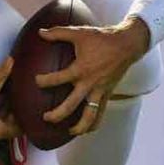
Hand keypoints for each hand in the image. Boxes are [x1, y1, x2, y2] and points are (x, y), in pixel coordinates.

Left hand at [35, 18, 149, 135]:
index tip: (37, 81)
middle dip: (57, 114)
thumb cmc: (102, 38)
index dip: (45, 81)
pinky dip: (94, 123)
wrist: (127, 45)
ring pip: (90, 116)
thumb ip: (58, 33)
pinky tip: (87, 129)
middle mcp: (90, 84)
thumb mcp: (79, 33)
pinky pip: (101, 113)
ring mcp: (100, 91)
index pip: (59, 79)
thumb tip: (40, 32)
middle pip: (71, 105)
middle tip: (45, 117)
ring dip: (79, 126)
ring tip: (69, 132)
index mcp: (81, 69)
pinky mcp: (108, 94)